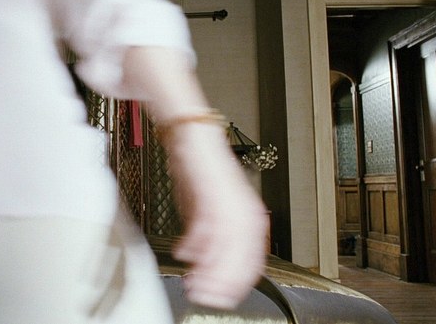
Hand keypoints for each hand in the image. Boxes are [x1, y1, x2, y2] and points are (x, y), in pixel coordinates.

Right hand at [164, 124, 268, 309]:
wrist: (192, 137)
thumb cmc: (198, 170)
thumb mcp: (202, 209)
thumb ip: (202, 235)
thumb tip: (196, 260)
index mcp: (249, 218)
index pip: (250, 260)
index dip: (235, 283)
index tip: (222, 298)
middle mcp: (245, 212)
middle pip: (242, 259)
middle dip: (223, 284)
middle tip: (206, 298)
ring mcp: (232, 204)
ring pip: (227, 248)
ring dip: (210, 271)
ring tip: (196, 286)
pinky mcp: (215, 194)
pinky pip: (211, 227)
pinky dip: (198, 246)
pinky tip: (186, 256)